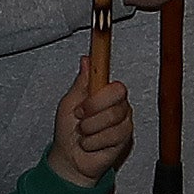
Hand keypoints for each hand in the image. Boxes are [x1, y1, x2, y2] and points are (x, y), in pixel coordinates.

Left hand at [46, 42, 135, 186]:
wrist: (70, 160)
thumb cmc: (68, 131)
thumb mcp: (69, 104)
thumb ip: (81, 84)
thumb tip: (86, 59)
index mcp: (104, 92)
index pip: (112, 73)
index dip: (109, 57)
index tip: (103, 33)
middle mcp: (118, 104)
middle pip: (116, 94)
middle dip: (92, 108)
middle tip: (81, 116)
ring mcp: (124, 121)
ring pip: (112, 118)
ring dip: (90, 129)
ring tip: (84, 134)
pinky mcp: (126, 139)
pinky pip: (112, 135)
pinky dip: (94, 142)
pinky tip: (91, 144)